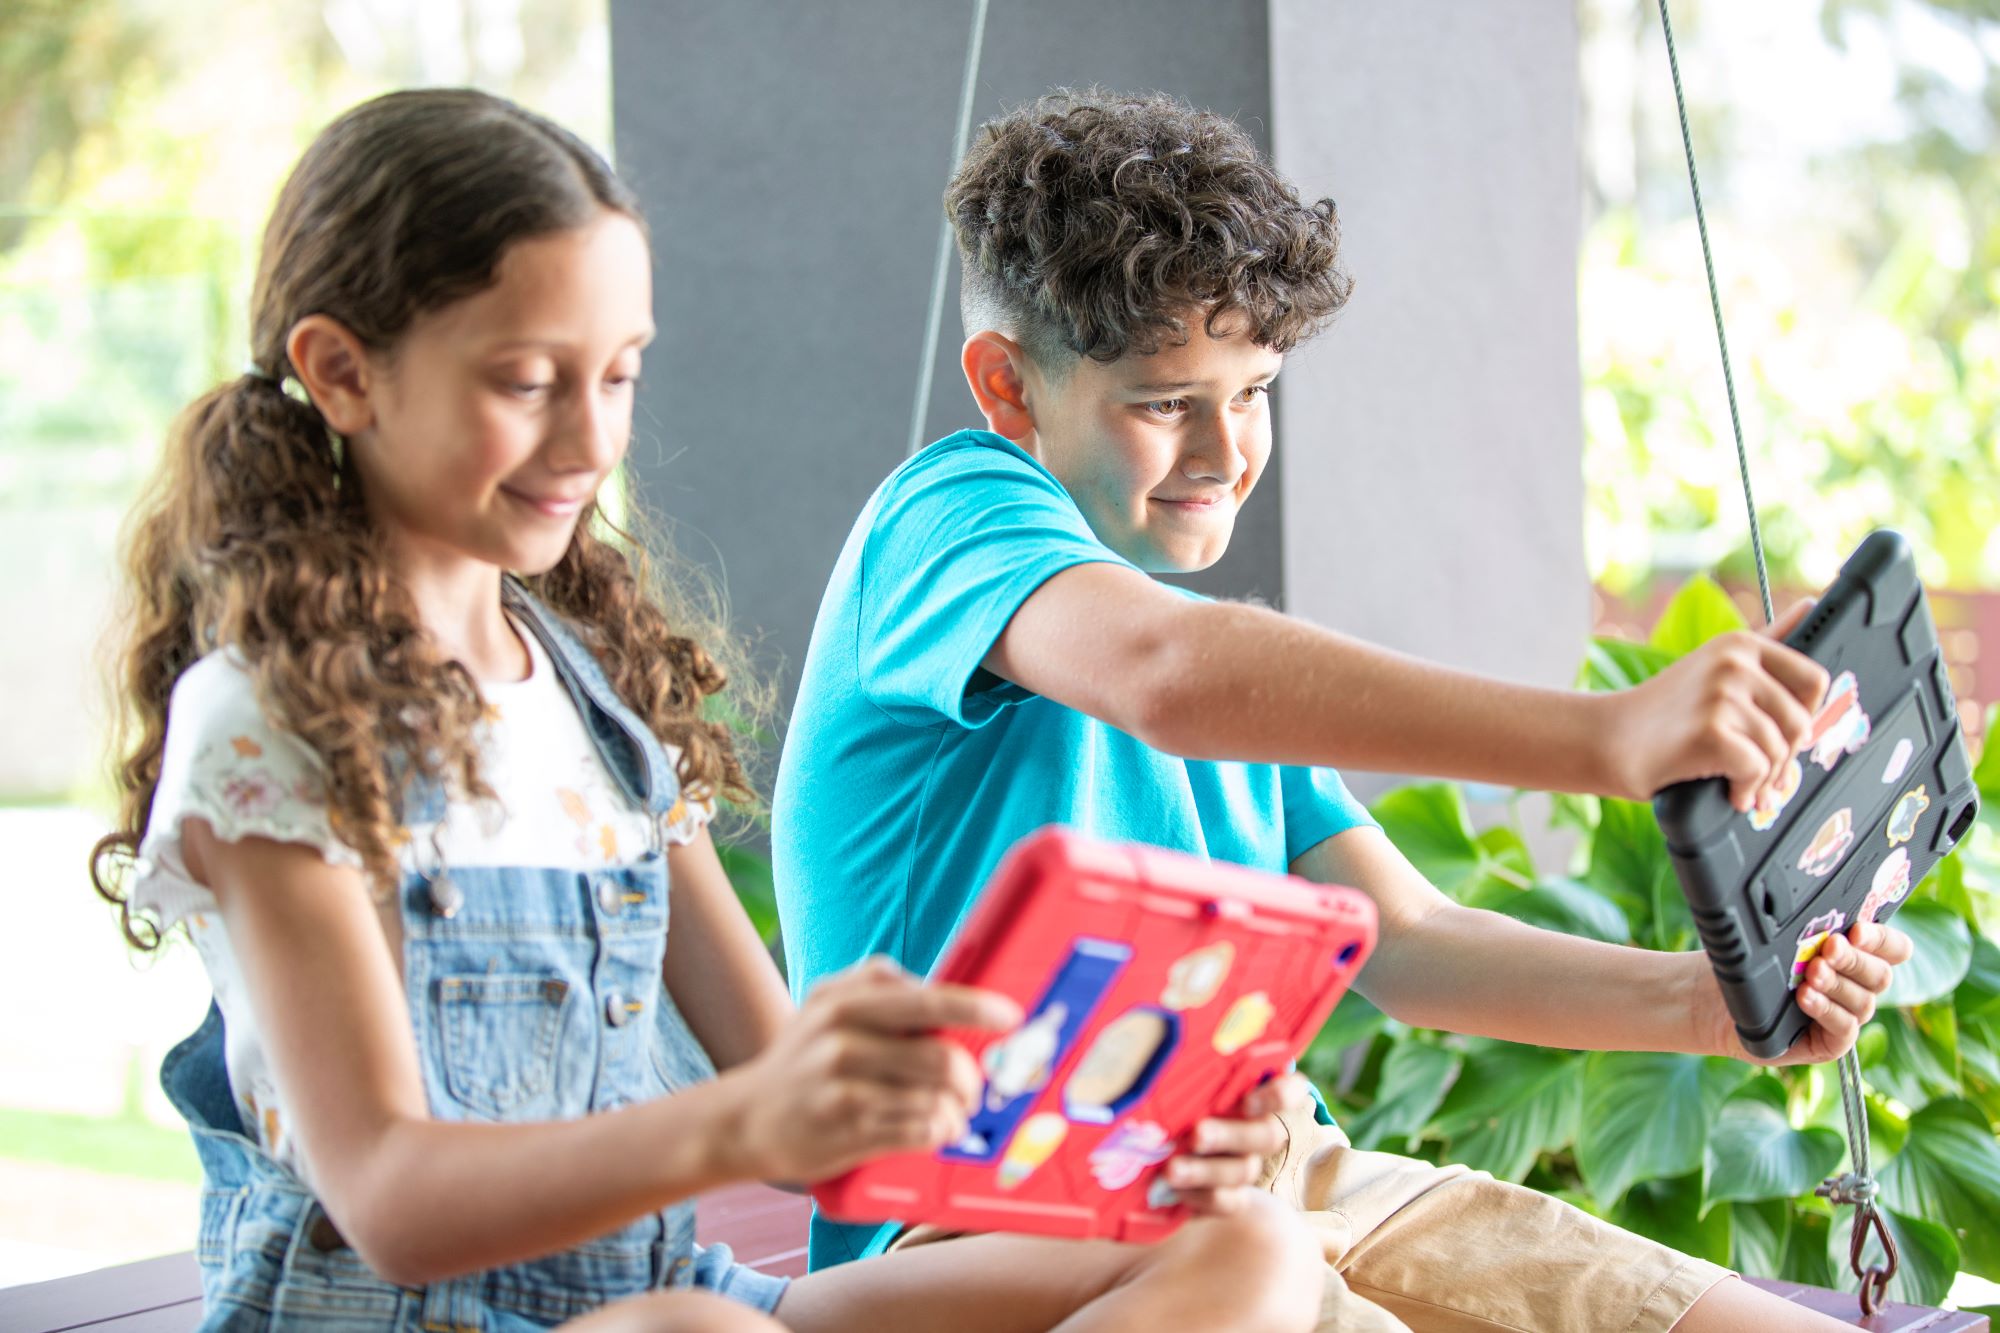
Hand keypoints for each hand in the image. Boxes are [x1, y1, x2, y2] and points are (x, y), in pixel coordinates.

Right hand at [714, 957, 1020, 1184]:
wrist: (743, 1118)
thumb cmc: (801, 1058)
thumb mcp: (826, 1003)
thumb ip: (878, 983)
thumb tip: (939, 983)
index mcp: (845, 1003)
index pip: (927, 1000)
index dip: (975, 1008)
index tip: (1010, 1017)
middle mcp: (843, 1043)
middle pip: (942, 1060)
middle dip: (971, 1079)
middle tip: (973, 1087)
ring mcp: (843, 1090)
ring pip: (934, 1101)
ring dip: (956, 1111)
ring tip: (952, 1113)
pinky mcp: (846, 1132)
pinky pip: (917, 1132)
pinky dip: (937, 1132)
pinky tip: (932, 1129)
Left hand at [1161, 1072, 1310, 1215]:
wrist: (1157, 1163)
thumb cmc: (1165, 1108)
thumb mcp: (1176, 1090)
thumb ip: (1188, 1081)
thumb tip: (1173, 1062)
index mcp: (1248, 1094)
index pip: (1289, 1091)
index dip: (1282, 1095)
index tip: (1248, 1102)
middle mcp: (1255, 1129)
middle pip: (1268, 1134)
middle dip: (1230, 1134)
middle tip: (1197, 1134)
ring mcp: (1245, 1164)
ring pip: (1246, 1170)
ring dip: (1206, 1170)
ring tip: (1171, 1169)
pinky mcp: (1230, 1198)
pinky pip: (1229, 1201)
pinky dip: (1200, 1196)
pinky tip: (1171, 1190)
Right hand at [1601, 598, 1829, 809]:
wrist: (1609, 740)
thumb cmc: (1664, 711)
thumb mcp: (1716, 665)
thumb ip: (1767, 638)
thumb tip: (1810, 605)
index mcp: (1740, 644)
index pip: (1813, 680)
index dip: (1806, 715)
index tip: (1782, 732)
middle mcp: (1733, 663)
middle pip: (1800, 722)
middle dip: (1785, 757)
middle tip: (1762, 772)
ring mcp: (1721, 695)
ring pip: (1779, 750)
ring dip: (1764, 780)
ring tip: (1741, 784)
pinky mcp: (1711, 731)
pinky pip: (1757, 770)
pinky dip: (1745, 791)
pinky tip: (1728, 791)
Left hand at [1705, 922, 1914, 1066]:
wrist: (1713, 998)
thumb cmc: (1748, 962)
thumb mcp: (1779, 940)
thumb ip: (1809, 927)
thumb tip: (1822, 905)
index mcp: (1856, 956)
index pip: (1894, 949)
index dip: (1883, 940)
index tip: (1857, 929)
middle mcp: (1856, 987)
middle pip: (1880, 975)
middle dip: (1854, 958)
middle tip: (1829, 947)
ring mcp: (1845, 1016)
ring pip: (1863, 1001)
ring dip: (1837, 983)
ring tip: (1811, 972)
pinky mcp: (1829, 1043)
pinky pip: (1844, 1029)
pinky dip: (1826, 1010)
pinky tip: (1806, 997)